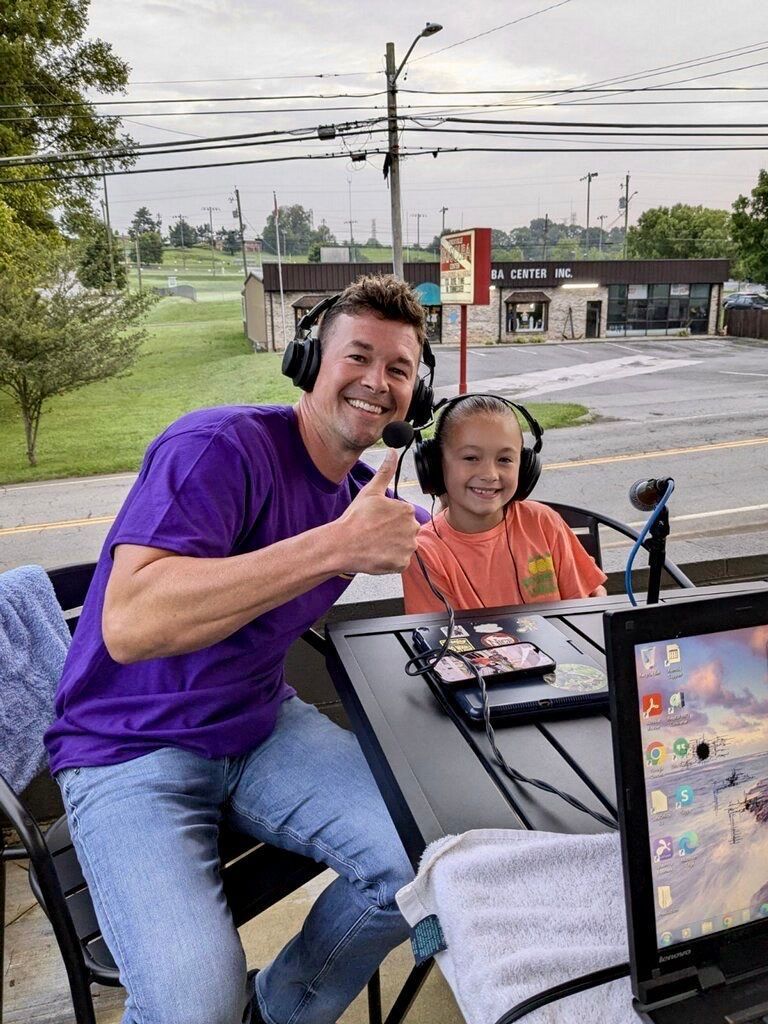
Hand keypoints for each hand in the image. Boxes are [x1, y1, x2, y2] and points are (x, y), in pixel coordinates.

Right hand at [335, 450, 418, 574]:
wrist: (342, 545)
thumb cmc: (355, 518)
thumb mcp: (371, 491)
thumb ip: (385, 471)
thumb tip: (392, 451)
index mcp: (407, 510)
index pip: (403, 515)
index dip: (388, 518)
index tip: (375, 521)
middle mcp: (412, 528)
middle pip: (405, 531)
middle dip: (393, 533)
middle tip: (374, 533)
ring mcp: (408, 547)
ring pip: (403, 546)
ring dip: (392, 546)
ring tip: (374, 544)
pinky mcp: (402, 564)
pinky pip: (399, 562)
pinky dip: (390, 560)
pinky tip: (377, 554)